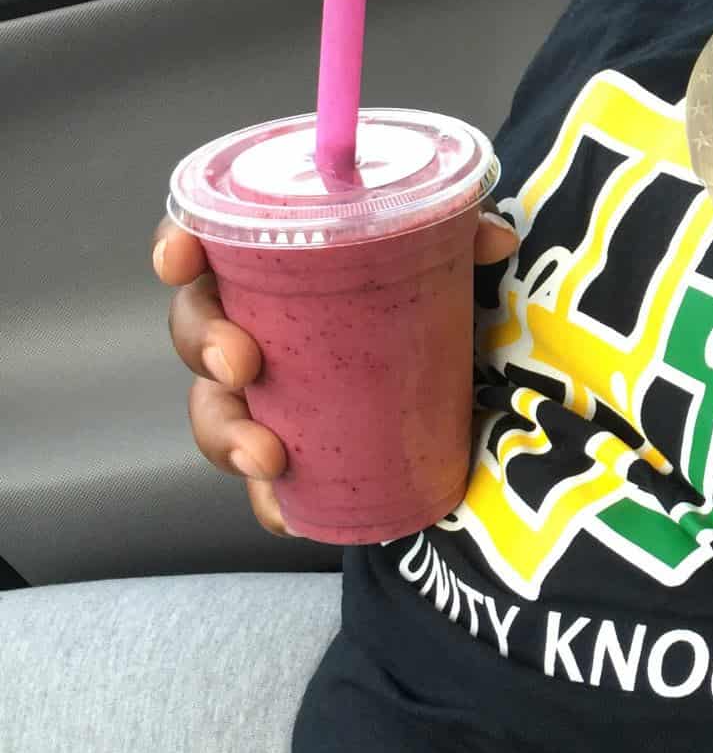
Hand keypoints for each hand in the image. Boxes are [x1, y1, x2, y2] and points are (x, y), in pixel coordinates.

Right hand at [152, 210, 520, 535]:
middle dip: (202, 342)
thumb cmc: (436, 315)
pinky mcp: (295, 458)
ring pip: (214, 413)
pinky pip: (262, 490)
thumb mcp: (456, 271)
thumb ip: (469, 242)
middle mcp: (260, 331)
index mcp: (279, 272)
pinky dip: (272, 504)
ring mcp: (269, 399)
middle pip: (196, 328)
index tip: (181, 261)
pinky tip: (289, 514)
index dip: (178, 248)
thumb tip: (496, 238)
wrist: (471, 399)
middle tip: (241, 363)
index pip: (208, 248)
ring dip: (227, 434)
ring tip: (268, 455)